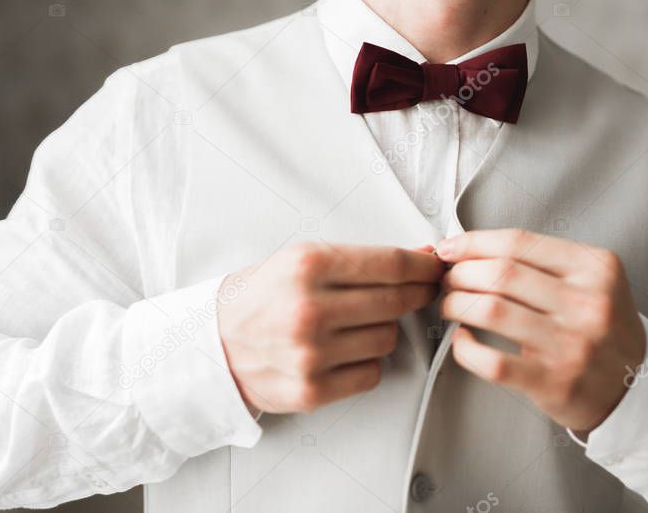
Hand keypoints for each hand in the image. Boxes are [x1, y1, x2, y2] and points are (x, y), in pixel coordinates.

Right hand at [219, 242, 444, 413]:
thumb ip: (360, 260)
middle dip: (414, 295)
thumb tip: (421, 257)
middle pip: (396, 302)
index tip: (435, 268)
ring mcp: (310, 354)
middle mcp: (308, 309)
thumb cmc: (260, 297)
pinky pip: (372, 373)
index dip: (423, 267)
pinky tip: (345, 351)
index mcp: (307, 266)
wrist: (212, 343)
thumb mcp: (301, 259)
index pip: (390, 265)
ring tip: (355, 324)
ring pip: (388, 339)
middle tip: (415, 291)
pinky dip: (367, 362)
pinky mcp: (311, 390)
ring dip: (383, 330)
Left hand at [437, 229, 645, 432]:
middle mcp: (587, 303)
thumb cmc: (602, 328)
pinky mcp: (553, 381)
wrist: (633, 385)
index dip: (474, 242)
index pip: (520, 243)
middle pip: (501, 273)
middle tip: (448, 279)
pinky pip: (492, 360)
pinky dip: (466, 348)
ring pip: (492, 311)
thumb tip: (475, 248)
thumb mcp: (594, 280)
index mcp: (596, 268)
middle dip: (461, 273)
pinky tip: (463, 340)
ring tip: (451, 304)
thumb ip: (545, 261)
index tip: (451, 248)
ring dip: (457, 304)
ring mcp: (571, 344)